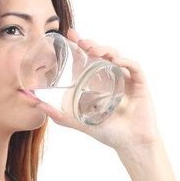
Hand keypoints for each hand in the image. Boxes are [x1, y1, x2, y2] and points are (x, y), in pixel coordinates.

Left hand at [35, 29, 161, 151]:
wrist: (131, 145)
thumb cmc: (109, 133)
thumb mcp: (81, 123)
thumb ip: (62, 116)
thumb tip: (40, 106)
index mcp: (99, 82)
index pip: (89, 58)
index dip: (80, 45)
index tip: (70, 35)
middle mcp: (112, 77)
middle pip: (102, 53)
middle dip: (92, 44)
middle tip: (81, 42)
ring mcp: (126, 79)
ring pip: (117, 56)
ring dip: (106, 49)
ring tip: (94, 50)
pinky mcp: (140, 84)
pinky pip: (134, 68)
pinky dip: (126, 61)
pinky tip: (117, 61)